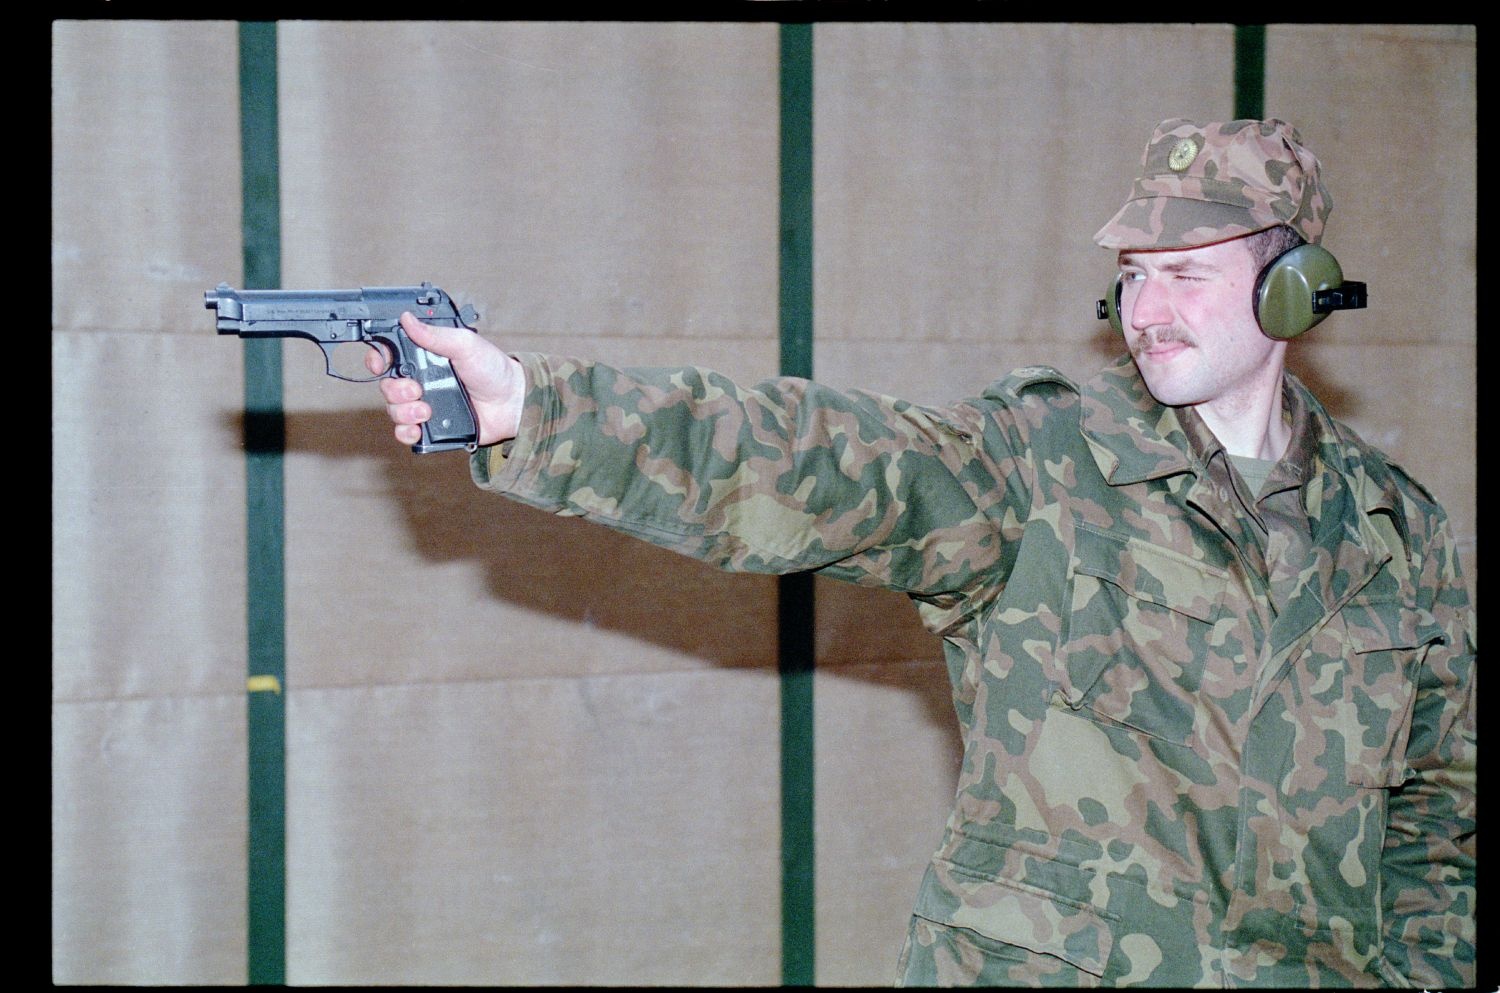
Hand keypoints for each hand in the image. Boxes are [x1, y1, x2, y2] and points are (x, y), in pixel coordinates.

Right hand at [367, 311, 525, 446]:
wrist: (512, 403)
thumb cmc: (494, 370)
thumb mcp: (465, 345)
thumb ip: (435, 335)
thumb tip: (407, 318)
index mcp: (425, 358)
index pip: (389, 356)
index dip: (378, 359)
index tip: (380, 364)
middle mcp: (421, 381)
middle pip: (387, 386)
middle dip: (395, 390)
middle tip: (416, 390)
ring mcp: (425, 405)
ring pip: (394, 410)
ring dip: (403, 412)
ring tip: (426, 410)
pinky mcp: (432, 427)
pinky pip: (406, 433)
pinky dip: (406, 432)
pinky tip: (418, 428)